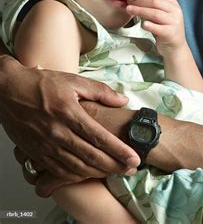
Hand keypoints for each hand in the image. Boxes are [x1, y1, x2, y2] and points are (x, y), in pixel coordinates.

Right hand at [0, 56, 139, 194]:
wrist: (7, 90)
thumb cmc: (41, 84)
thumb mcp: (73, 81)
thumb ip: (100, 91)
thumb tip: (123, 100)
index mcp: (69, 113)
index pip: (99, 137)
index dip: (119, 150)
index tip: (134, 158)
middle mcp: (57, 132)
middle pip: (91, 156)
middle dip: (114, 166)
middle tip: (131, 170)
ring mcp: (44, 145)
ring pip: (76, 167)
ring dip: (98, 173)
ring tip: (115, 172)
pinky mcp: (35, 153)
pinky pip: (58, 171)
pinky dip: (77, 176)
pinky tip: (90, 174)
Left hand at [126, 0, 185, 56]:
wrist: (175, 47)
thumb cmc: (164, 29)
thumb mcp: (161, 15)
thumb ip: (151, 7)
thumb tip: (133, 0)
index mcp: (173, 4)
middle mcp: (175, 11)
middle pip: (154, 1)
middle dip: (139, 1)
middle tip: (129, 5)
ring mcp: (174, 22)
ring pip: (154, 13)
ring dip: (139, 10)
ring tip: (129, 11)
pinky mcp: (170, 33)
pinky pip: (157, 27)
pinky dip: (147, 25)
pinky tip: (142, 24)